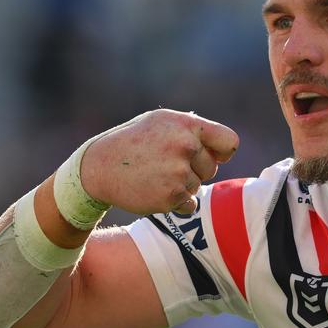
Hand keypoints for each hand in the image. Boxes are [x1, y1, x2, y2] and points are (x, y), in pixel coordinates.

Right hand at [80, 110, 238, 214]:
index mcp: (185, 125)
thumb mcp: (161, 123)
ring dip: (182, 185)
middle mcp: (184, 146)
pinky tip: (155, 189)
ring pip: (198, 186)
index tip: (212, 155)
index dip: (222, 152)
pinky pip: (190, 204)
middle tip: (165, 164)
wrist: (98, 167)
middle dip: (194, 169)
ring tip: (155, 175)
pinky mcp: (171, 196)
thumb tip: (228, 149)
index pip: (229, 142)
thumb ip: (194, 131)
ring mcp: (178, 172)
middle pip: (212, 168)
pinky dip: (176, 202)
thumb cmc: (134, 142)